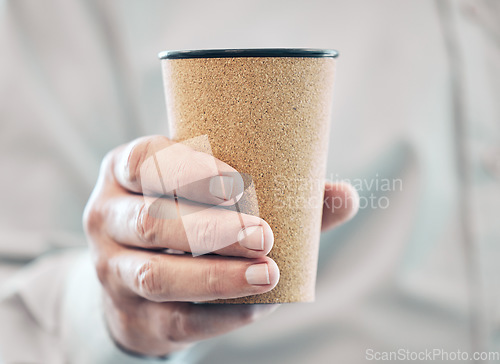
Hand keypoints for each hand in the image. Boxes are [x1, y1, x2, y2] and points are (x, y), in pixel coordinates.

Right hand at [83, 135, 357, 356]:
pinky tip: (259, 306)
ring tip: (269, 273)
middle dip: (211, 229)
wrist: (139, 275)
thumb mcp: (213, 194)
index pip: (145, 161)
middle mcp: (107, 217)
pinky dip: (222, 313)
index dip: (188, 171)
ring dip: (216, 276)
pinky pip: (175, 319)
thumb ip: (282, 195)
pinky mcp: (132, 314)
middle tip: (265, 234)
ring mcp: (113, 269)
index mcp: (126, 173)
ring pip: (157, 276)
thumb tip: (346, 196)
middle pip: (151, 222)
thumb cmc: (189, 218)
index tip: (237, 184)